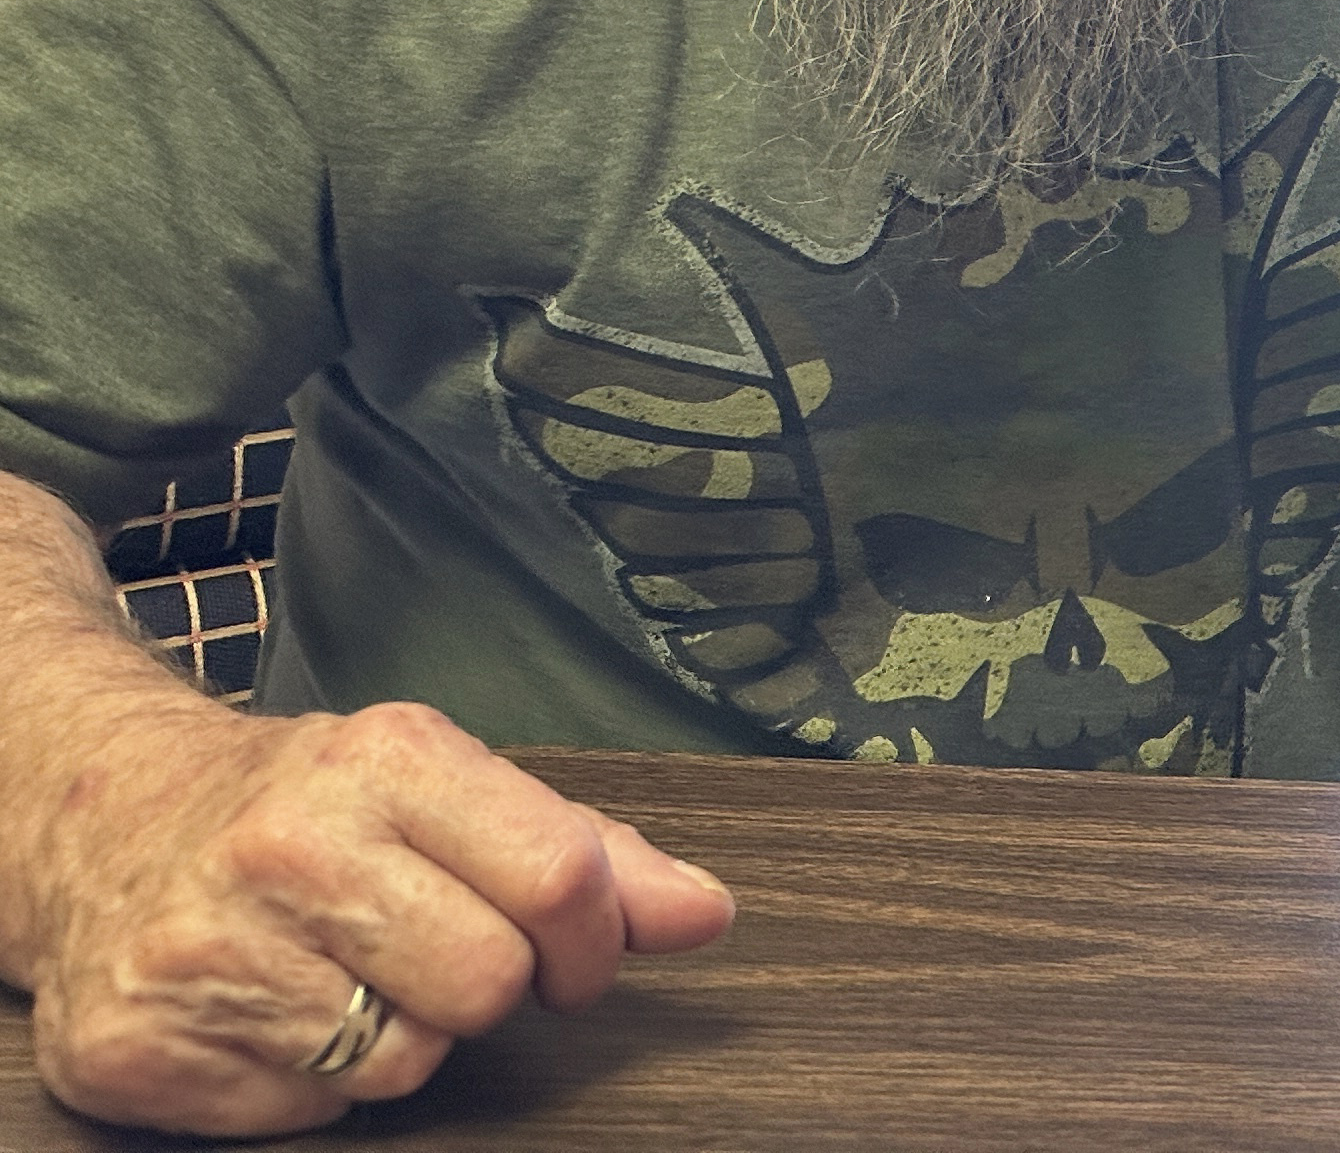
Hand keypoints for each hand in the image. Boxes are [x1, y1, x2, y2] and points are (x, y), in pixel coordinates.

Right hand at [11, 694, 733, 1136]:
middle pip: (488, 985)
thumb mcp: (447, 786)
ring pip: (400, 1065)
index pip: (561, 879)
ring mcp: (204, 950)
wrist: (99, 822)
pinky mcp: (137, 1046)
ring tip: (340, 971)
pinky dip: (305, 1080)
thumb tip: (704, 913)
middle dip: (485, 986)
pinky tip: (271, 1010)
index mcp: (386, 760)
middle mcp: (290, 845)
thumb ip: (588, 852)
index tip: (576, 952)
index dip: (595, 941)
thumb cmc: (304, 805)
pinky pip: (304, 1115)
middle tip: (430, 950)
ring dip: (393, 1036)